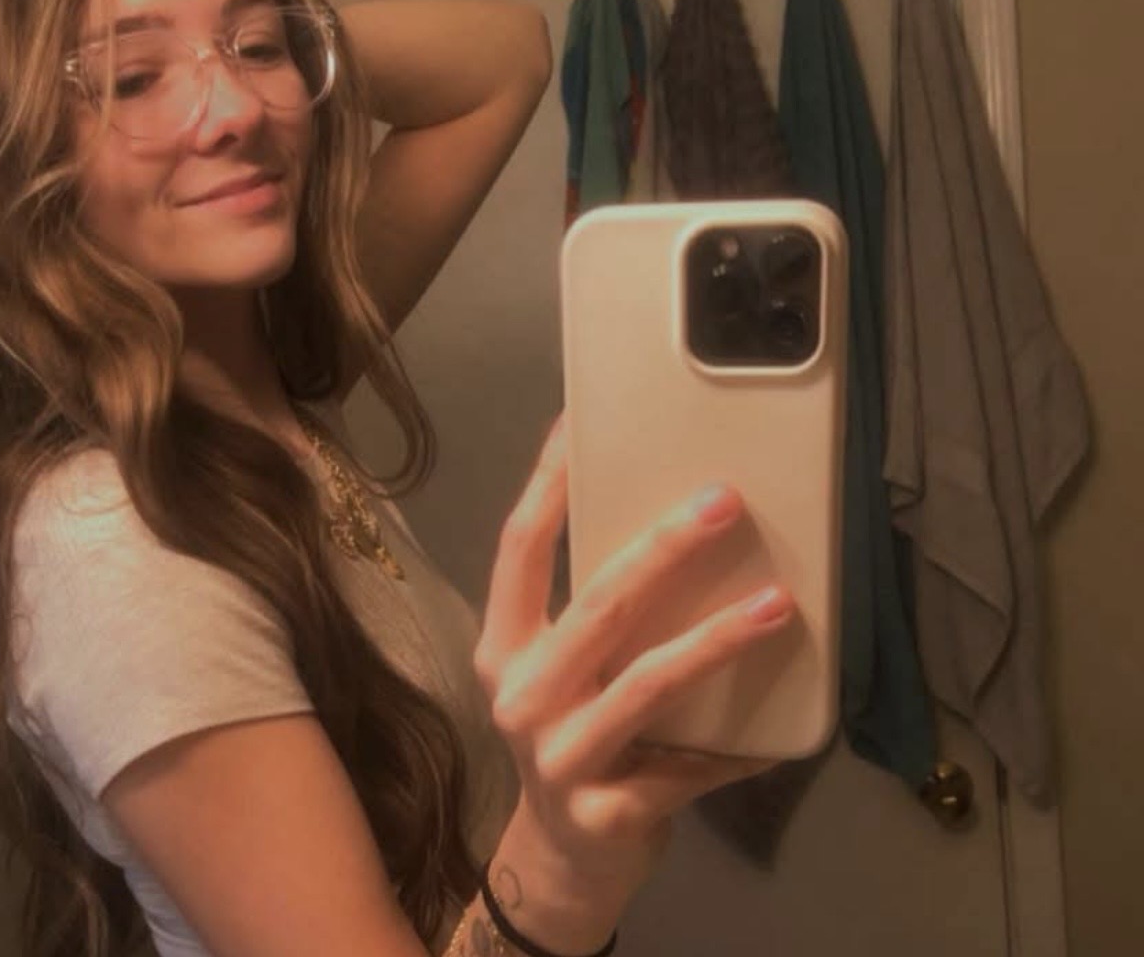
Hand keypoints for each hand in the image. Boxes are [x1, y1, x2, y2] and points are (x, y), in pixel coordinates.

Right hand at [473, 414, 794, 907]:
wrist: (558, 861)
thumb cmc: (568, 735)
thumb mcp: (558, 671)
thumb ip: (594, 614)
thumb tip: (674, 522)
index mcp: (504, 645)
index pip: (519, 549)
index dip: (548, 484)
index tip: (579, 422)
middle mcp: (520, 695)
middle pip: (597, 606)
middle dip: (663, 548)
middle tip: (724, 501)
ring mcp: (559, 758)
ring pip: (646, 683)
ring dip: (717, 639)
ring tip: (778, 603)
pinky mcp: (607, 813)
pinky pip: (688, 768)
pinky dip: (738, 747)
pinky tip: (778, 734)